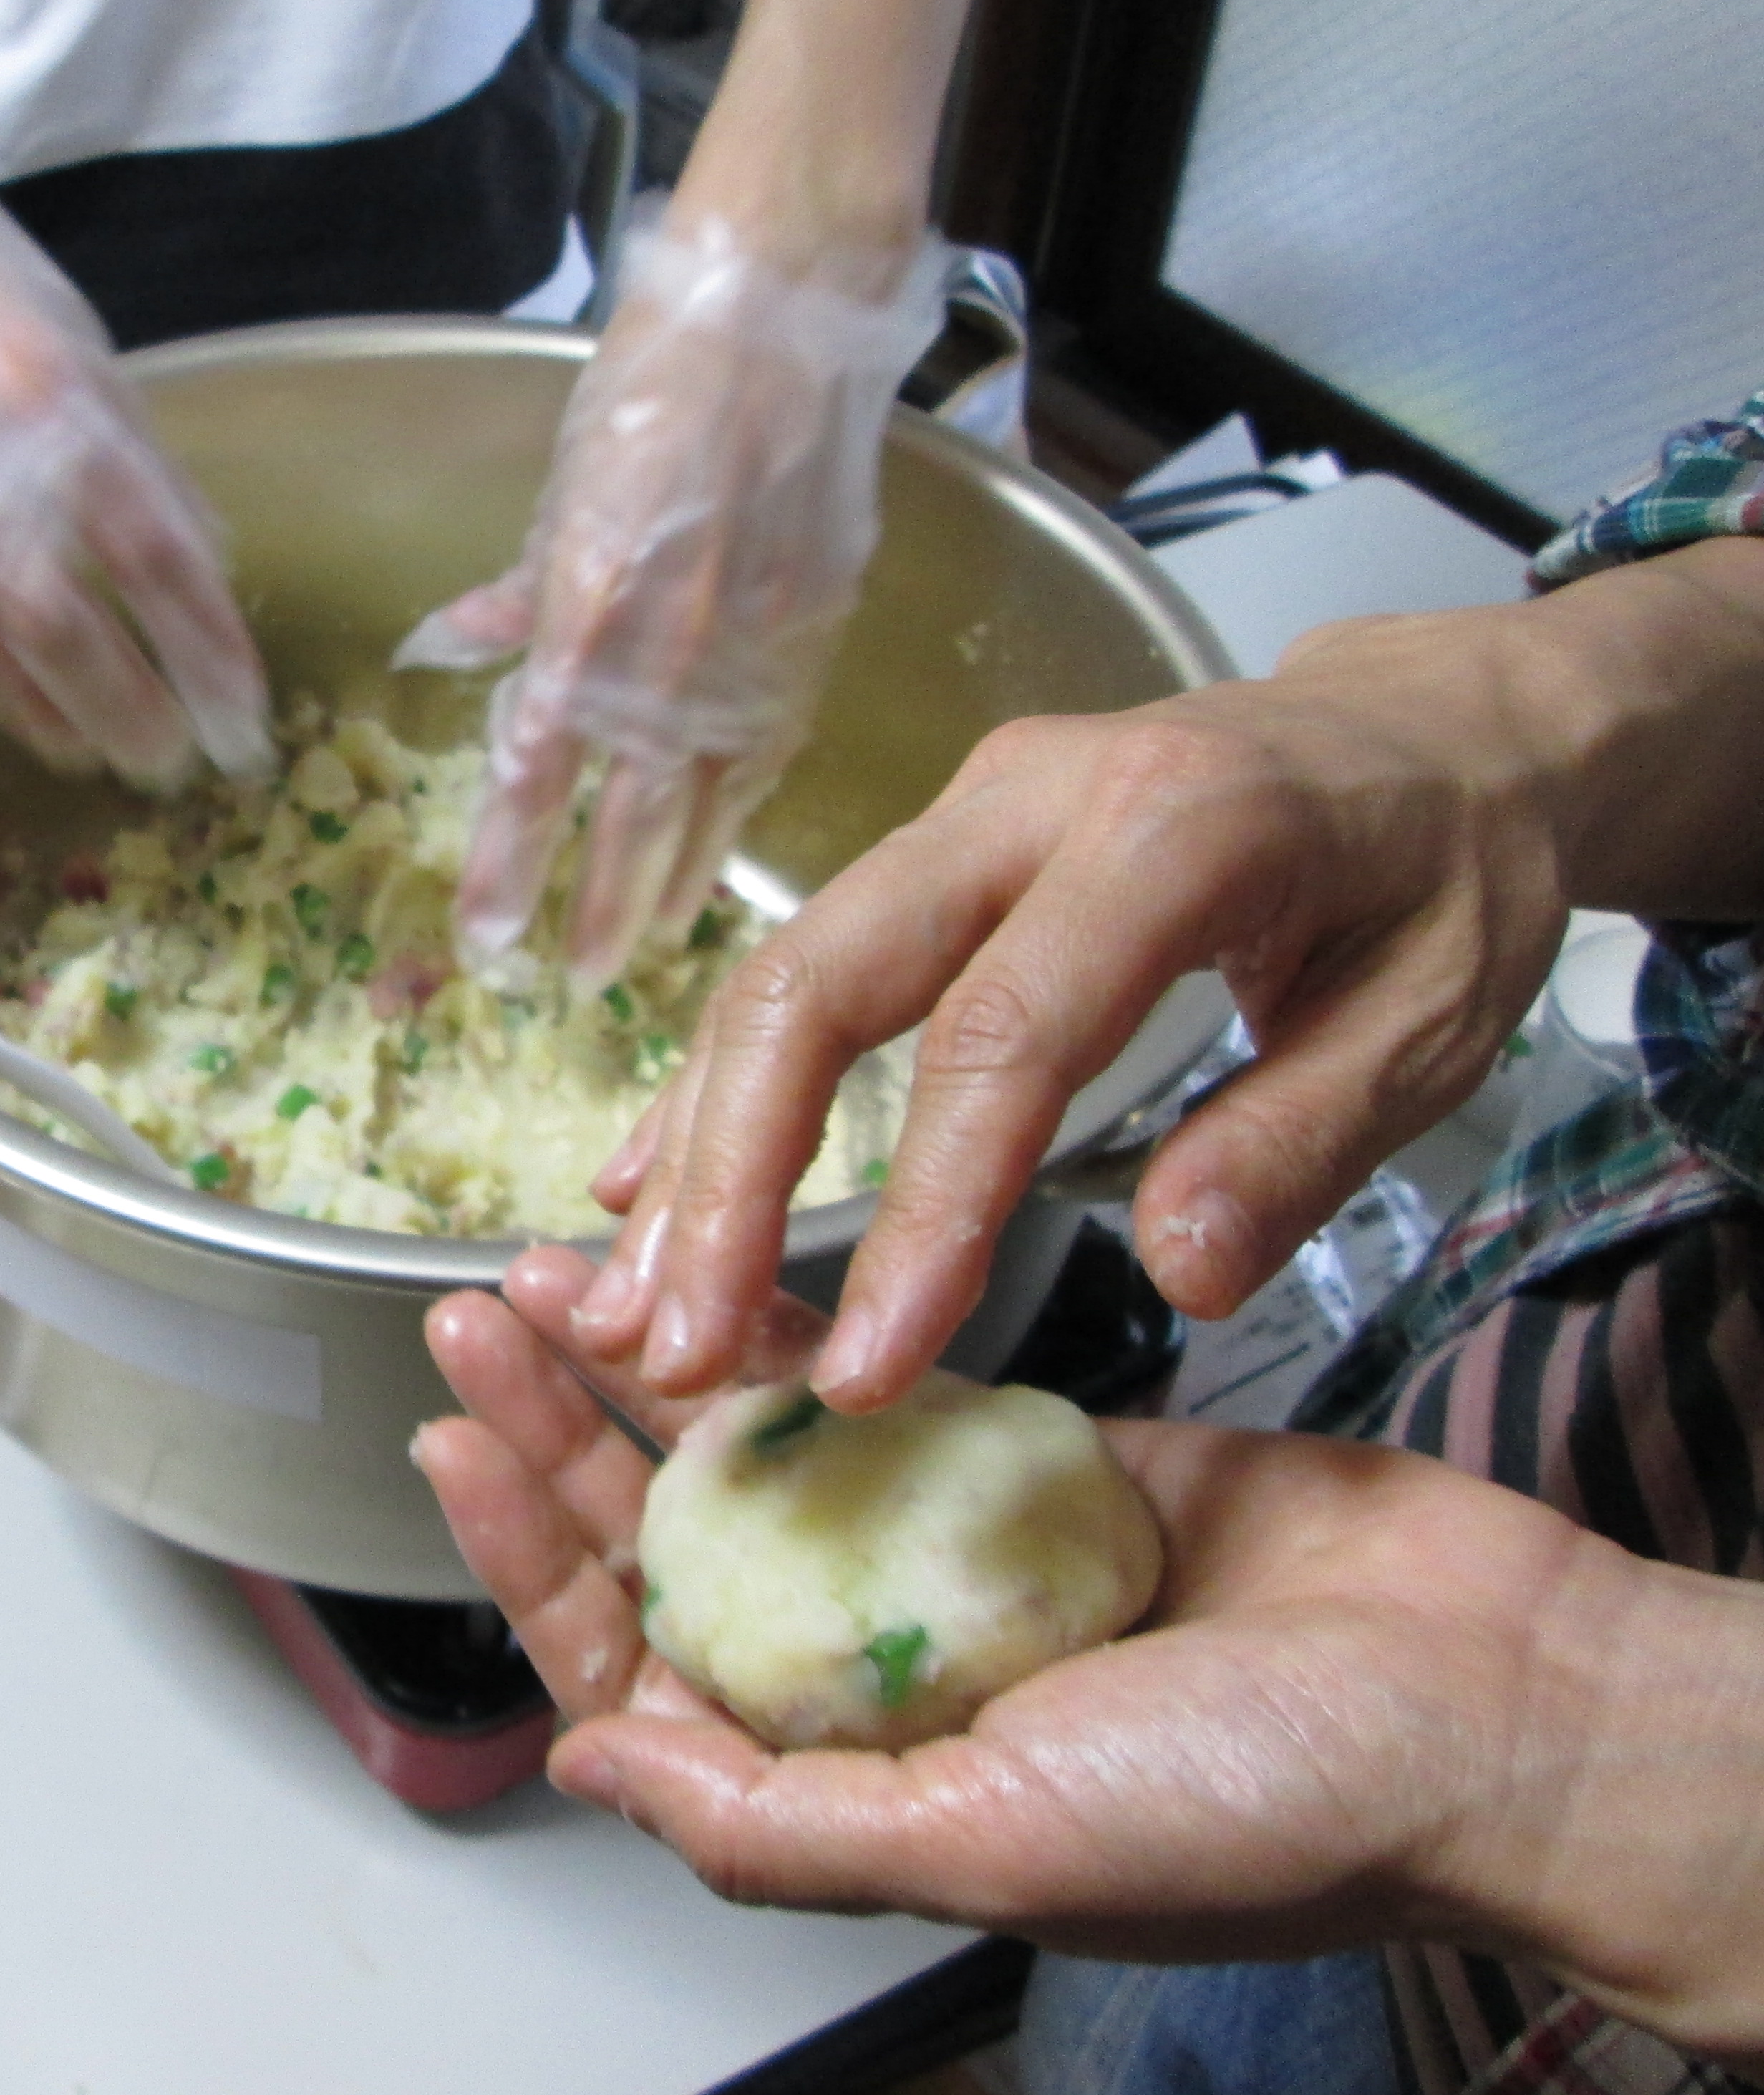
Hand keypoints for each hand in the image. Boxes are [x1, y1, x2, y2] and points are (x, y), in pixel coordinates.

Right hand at [0, 53, 271, 790]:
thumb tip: (188, 547)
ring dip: (33, 712)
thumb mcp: (51, 315)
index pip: (157, 553)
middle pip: (65, 625)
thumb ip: (119, 433)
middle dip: (125, 707)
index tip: (241, 709)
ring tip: (79, 748)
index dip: (207, 647)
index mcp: (45, 390)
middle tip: (164, 760)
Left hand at [397, 204, 945, 985]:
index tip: (489, 933)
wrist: (788, 304)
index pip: (537, 769)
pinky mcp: (817, 629)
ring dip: (675, 880)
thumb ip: (520, 586)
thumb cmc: (662, 373)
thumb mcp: (566, 481)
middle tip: (580, 979)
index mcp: (589, 604)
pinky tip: (723, 848)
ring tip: (650, 945)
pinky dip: (742, 806)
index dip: (511, 861)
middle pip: (629, 813)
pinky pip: (770, 743)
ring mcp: (753, 645)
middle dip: (600, 905)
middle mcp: (670, 645)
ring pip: (710, 799)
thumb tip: (457, 648)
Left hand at [415, 1256, 1763, 2061]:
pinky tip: (713, 1276)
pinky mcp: (1025, 1467)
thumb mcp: (998, 1848)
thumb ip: (780, 1823)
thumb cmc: (1269, 1808)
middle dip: (557, 1435)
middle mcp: (878, 1673)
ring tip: (555, 1274)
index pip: (635, 1670)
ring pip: (752, 1455)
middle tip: (475, 1322)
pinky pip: (873, 1392)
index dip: (534, 1562)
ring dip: (649, 1366)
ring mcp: (947, 1563)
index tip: (457, 1448)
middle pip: (667, 1545)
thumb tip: (591, 1772)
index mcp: (848, 1780)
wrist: (1486, 1703)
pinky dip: (789, 1336)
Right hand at [566, 611, 1580, 1410]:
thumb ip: (1300, 1140)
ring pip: (783, 974)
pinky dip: (715, 1085)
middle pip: (824, 982)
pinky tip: (645, 1191)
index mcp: (1175, 831)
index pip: (1003, 1036)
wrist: (1441, 726)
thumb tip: (1177, 1274)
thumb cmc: (1455, 872)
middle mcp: (1031, 797)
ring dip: (697, 1150)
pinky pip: (799, 963)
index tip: (869, 1368)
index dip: (921, 1211)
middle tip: (678, 1348)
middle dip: (732, 1178)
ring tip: (639, 1312)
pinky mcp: (939, 844)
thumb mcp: (1440, 1016)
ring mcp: (968, 811)